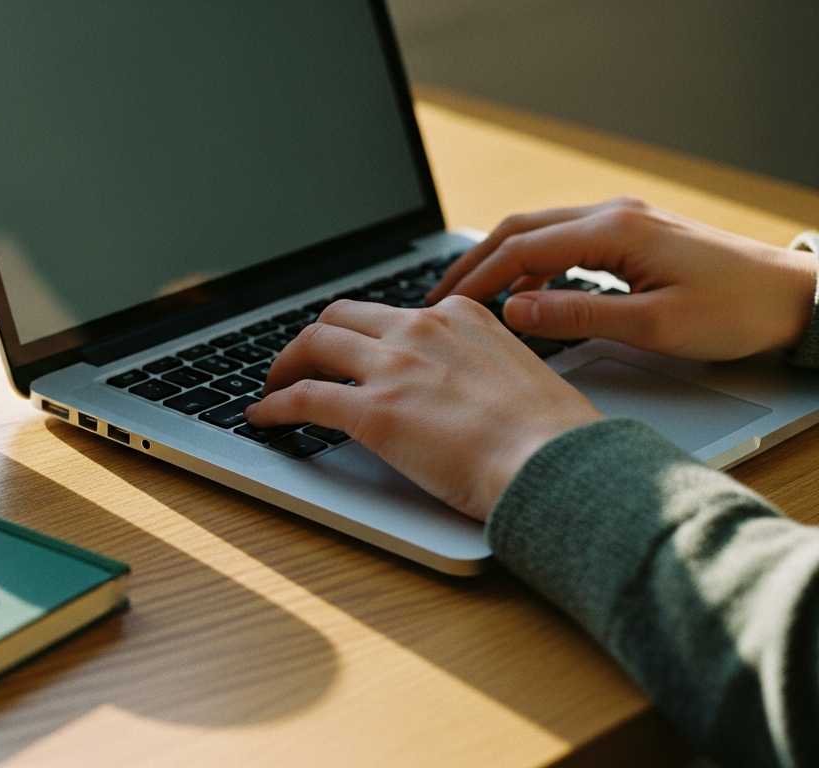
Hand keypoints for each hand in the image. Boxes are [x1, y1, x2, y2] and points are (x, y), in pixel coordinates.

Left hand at [244, 298, 601, 520]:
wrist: (556, 464)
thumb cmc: (549, 437)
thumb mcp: (514, 373)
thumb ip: (476, 365)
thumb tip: (452, 386)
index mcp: (460, 316)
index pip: (391, 312)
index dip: (360, 333)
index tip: (350, 351)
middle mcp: (422, 329)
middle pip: (341, 317)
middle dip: (313, 339)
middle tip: (301, 364)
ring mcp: (395, 367)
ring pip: (314, 344)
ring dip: (285, 365)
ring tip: (274, 386)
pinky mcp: (373, 410)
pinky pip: (304, 397)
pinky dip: (274, 404)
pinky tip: (263, 417)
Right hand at [426, 197, 816, 360]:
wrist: (796, 298)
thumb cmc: (737, 312)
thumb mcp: (654, 325)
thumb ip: (577, 315)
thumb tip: (515, 310)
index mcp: (613, 230)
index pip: (520, 248)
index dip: (474, 279)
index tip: (443, 307)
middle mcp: (614, 215)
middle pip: (520, 229)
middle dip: (472, 262)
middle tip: (437, 298)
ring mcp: (624, 221)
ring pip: (540, 232)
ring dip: (499, 261)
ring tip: (468, 297)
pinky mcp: (634, 235)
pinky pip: (565, 241)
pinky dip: (531, 263)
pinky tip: (523, 293)